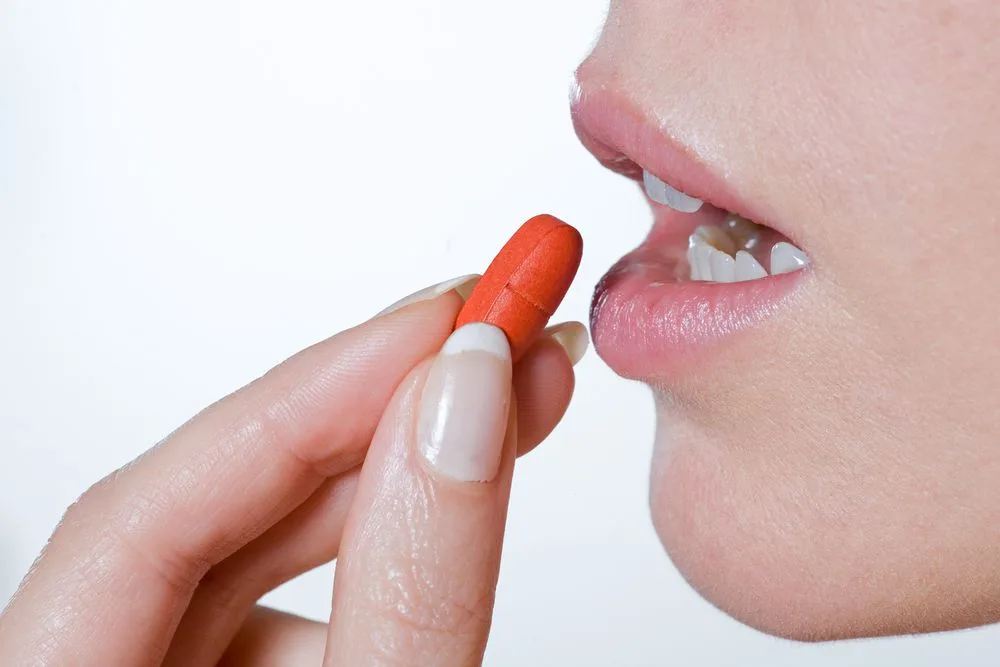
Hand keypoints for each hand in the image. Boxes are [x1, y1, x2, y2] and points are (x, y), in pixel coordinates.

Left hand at [0, 275, 586, 665]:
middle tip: (500, 330)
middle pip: (214, 514)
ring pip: (264, 554)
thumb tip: (461, 402)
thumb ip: (407, 585)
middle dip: (378, 416)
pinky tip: (457, 499)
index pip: (142, 514)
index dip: (308, 403)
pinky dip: (386, 548)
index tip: (447, 322)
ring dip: (398, 477)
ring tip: (514, 401)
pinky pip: (292, 598)